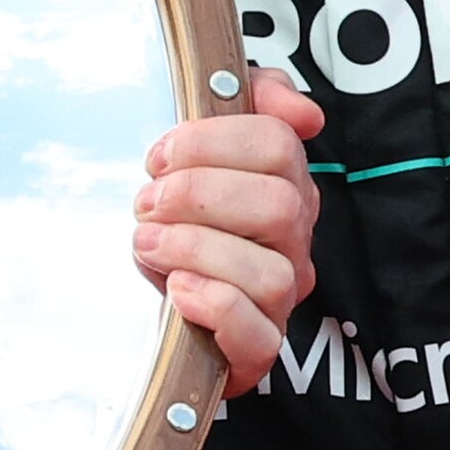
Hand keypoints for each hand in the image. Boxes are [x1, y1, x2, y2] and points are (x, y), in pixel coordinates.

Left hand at [137, 71, 323, 398]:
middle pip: (279, 205)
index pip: (277, 144)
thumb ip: (250, 99)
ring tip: (149, 243)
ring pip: (271, 273)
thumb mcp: (201, 147)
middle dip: (198, 196)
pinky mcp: (256, 350)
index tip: (159, 157)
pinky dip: (214, 306)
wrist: (159, 298)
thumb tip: (301, 111)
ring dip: (196, 250)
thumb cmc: (184, 220)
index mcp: (285, 185)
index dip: (210, 143)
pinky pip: (259, 336)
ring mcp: (280, 299)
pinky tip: (177, 288)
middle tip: (148, 202)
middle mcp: (292, 242)